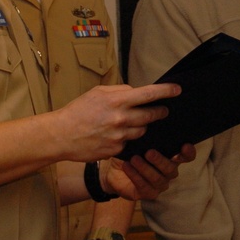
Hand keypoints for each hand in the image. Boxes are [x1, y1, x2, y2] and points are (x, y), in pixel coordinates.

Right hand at [54, 84, 179, 161]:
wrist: (61, 135)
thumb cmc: (78, 111)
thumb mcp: (97, 93)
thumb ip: (120, 91)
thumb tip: (136, 92)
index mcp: (117, 101)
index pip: (149, 94)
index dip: (166, 91)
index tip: (177, 90)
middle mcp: (121, 119)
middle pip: (151, 115)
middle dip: (159, 112)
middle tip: (162, 110)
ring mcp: (120, 136)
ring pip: (142, 130)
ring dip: (141, 126)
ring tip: (129, 122)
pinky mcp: (117, 150)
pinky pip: (130, 143)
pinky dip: (127, 138)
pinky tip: (115, 135)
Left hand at [106, 144, 196, 199]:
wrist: (114, 170)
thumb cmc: (131, 152)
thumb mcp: (138, 142)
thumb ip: (148, 136)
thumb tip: (149, 122)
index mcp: (171, 157)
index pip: (187, 157)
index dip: (188, 153)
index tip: (185, 146)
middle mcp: (169, 172)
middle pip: (171, 169)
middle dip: (160, 160)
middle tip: (148, 152)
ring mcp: (160, 184)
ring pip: (158, 179)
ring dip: (145, 168)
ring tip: (134, 159)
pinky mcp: (149, 193)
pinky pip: (145, 187)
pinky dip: (135, 176)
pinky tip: (127, 167)